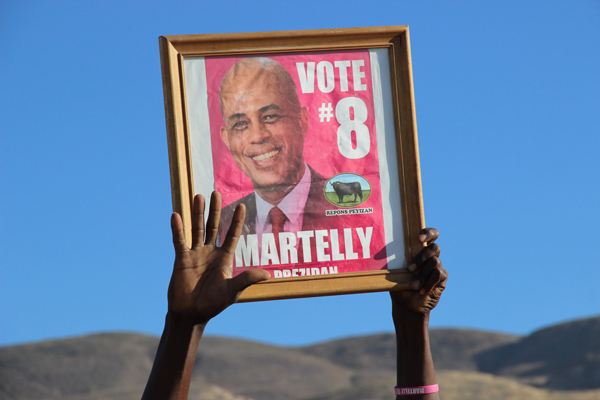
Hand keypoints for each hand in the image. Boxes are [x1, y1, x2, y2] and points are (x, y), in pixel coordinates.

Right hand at [168, 192, 269, 324]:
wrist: (191, 314)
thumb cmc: (214, 304)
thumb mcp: (232, 291)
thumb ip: (247, 279)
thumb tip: (268, 274)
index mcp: (225, 258)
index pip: (232, 235)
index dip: (237, 221)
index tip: (243, 206)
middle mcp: (210, 252)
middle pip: (214, 226)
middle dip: (215, 210)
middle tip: (216, 192)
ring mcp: (195, 254)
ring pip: (197, 229)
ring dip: (197, 213)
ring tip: (199, 197)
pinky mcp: (181, 259)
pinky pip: (180, 241)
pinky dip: (178, 229)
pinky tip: (176, 215)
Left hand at [391, 228, 446, 314]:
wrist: (406, 304)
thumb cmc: (399, 285)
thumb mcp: (394, 272)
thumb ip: (393, 261)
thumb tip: (381, 253)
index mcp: (419, 251)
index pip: (430, 235)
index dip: (428, 233)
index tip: (419, 238)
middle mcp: (430, 257)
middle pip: (434, 247)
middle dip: (421, 256)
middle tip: (410, 268)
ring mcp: (437, 267)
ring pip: (435, 262)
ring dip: (422, 274)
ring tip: (413, 285)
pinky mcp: (442, 279)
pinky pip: (438, 275)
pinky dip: (428, 283)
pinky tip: (421, 290)